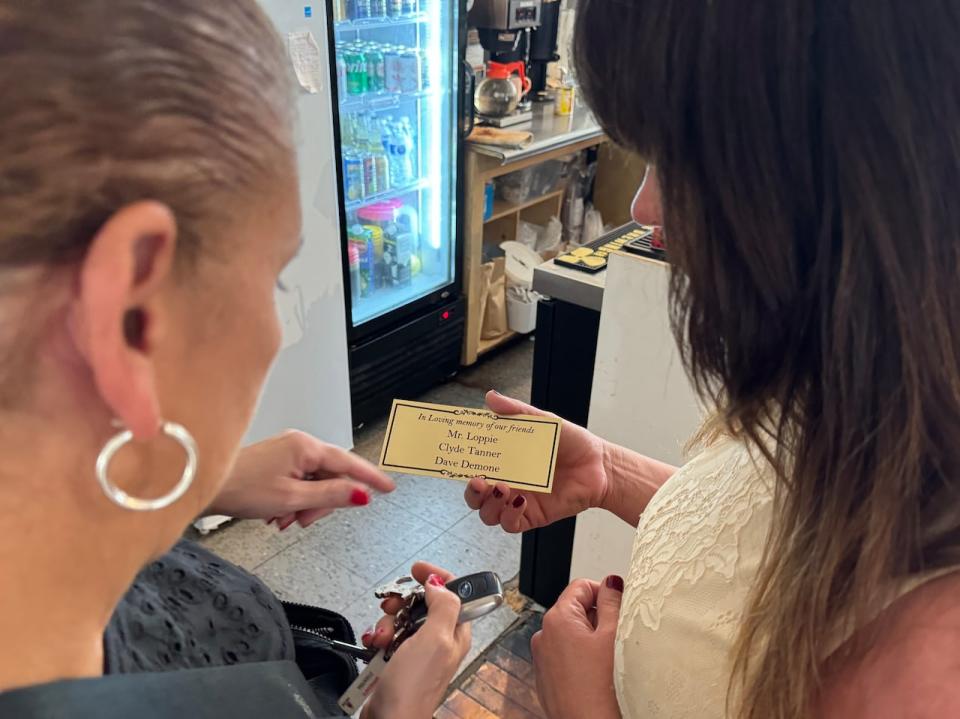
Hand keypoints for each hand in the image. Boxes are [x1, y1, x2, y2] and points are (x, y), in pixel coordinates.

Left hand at [207, 430, 394, 528]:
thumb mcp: (292, 498)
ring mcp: (287, 452)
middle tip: (304, 520)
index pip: (349, 463)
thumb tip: (361, 494)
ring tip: (285, 520)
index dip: (370, 478)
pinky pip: (299, 483)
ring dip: (305, 506)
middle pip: (331, 477)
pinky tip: (279, 514)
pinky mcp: (276, 462)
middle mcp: (299, 444)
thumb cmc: (240, 488)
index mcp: (306, 447)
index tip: (389, 487)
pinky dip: (294, 502)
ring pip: (315, 483)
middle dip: (322, 503)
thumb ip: (330, 495)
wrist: (202, 484)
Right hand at [361, 562, 470, 718]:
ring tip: (382, 638)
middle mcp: (439, 639)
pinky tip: (374, 645)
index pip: (453, 592)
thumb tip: (439, 583)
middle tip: (391, 608)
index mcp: (455, 632)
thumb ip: (443, 606)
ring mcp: (418, 650)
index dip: (436, 577)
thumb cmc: (414, 686)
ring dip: (387, 623)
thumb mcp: (435, 639)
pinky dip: (378, 636)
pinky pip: (388, 635)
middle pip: (421, 603)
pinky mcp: (399, 659)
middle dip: (403, 603)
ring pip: (402, 618)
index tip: (416, 569)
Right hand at [464, 391, 609, 531]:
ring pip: (488, 514)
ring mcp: (518, 502)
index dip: (463, 466)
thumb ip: (516, 411)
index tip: (459, 458)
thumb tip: (490, 397)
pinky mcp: (532, 516)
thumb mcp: (543, 421)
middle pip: (475, 496)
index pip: (475, 466)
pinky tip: (520, 501)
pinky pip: (510, 524)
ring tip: (502, 488)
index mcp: (505, 462)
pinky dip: (509, 515)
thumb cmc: (572, 442)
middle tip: (478, 480)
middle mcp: (507, 483)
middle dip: (471, 492)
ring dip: (489, 504)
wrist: (600, 465)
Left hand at [532, 576, 623, 718]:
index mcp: (557, 618)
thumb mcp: (613, 636)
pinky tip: (598, 676)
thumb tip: (611, 582)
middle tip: (618, 638)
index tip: (620, 608)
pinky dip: (582, 660)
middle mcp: (544, 635)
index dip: (605, 594)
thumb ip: (612, 602)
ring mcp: (544, 659)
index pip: (581, 586)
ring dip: (592, 641)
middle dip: (599, 619)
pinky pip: (567, 658)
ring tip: (609, 661)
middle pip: (576, 610)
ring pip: (572, 635)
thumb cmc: (599, 690)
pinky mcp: (548, 679)